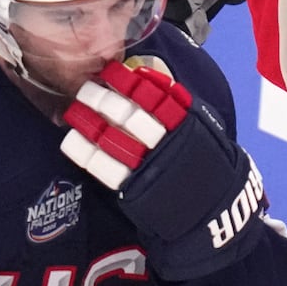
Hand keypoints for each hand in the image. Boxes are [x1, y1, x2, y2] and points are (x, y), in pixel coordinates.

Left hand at [62, 60, 280, 279]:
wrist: (214, 215)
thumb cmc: (210, 170)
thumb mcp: (206, 132)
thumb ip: (182, 109)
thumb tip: (153, 82)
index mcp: (187, 124)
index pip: (156, 95)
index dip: (131, 82)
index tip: (114, 70)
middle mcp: (168, 142)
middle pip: (130, 113)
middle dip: (105, 98)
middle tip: (88, 88)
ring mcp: (151, 166)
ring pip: (114, 137)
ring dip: (90, 121)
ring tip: (74, 109)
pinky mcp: (136, 189)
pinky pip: (105, 167)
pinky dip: (86, 152)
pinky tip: (71, 139)